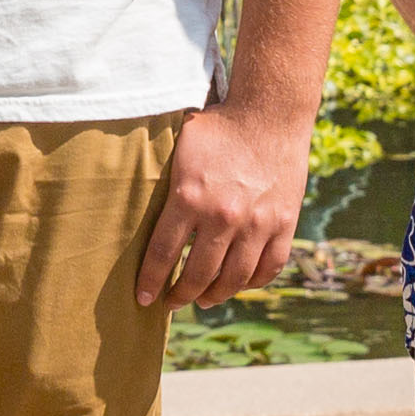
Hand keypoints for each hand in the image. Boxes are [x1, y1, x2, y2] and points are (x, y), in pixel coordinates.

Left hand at [140, 96, 312, 306]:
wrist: (269, 113)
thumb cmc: (218, 127)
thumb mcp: (180, 147)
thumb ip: (163, 181)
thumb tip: (130, 200)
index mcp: (190, 198)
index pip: (162, 254)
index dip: (150, 281)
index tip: (142, 298)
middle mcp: (224, 216)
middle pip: (198, 274)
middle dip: (180, 295)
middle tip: (171, 302)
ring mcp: (257, 223)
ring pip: (234, 278)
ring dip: (215, 295)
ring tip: (203, 300)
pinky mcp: (284, 224)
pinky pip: (268, 267)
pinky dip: (252, 282)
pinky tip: (238, 284)